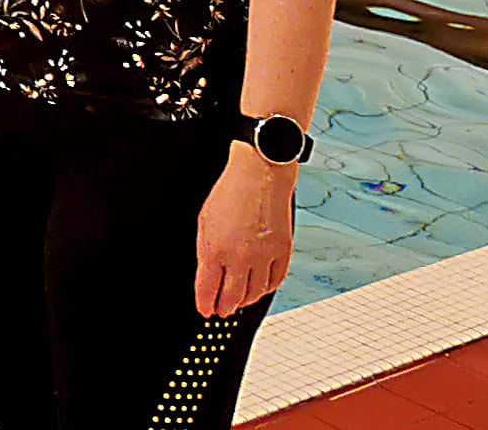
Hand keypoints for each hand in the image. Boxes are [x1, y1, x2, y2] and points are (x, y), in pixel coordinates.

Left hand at [194, 144, 295, 316]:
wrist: (259, 175)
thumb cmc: (229, 194)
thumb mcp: (204, 222)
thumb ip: (206, 251)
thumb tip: (208, 275)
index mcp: (214, 249)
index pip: (207, 289)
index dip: (205, 304)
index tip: (204, 310)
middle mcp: (240, 258)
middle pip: (231, 297)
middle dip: (223, 308)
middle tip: (220, 311)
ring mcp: (264, 257)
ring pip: (254, 294)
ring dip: (244, 302)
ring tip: (237, 303)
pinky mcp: (283, 253)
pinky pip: (274, 282)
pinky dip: (265, 290)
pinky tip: (258, 290)